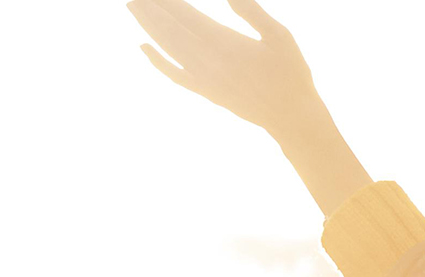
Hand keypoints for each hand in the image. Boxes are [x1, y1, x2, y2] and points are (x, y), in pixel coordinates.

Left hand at [126, 0, 329, 139]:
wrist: (290, 116)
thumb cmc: (291, 73)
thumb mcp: (279, 36)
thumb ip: (252, 12)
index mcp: (224, 43)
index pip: (186, 15)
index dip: (168, 2)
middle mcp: (207, 60)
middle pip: (170, 29)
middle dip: (150, 9)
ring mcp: (202, 77)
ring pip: (167, 47)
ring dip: (148, 26)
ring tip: (134, 8)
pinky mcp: (204, 90)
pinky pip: (173, 73)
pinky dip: (156, 60)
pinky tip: (144, 47)